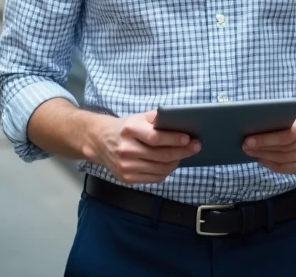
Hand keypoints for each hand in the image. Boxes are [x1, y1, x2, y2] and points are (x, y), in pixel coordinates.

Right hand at [86, 110, 201, 184]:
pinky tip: (171, 163)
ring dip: (176, 162)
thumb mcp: (138, 117)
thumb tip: (181, 121)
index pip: (155, 137)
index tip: (188, 138)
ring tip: (184, 154)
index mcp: (129, 130)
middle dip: (182, 152)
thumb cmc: (125, 128)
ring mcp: (125, 166)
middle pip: (160, 155)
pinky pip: (154, 178)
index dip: (173, 139)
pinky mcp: (126, 178)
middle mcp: (126, 149)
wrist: (100, 142)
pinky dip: (166, 171)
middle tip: (195, 147)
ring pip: (160, 169)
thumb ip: (157, 118)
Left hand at [243, 109, 295, 173]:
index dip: (265, 140)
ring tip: (250, 153)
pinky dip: (272, 165)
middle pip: (282, 150)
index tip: (248, 140)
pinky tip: (262, 159)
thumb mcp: (293, 112)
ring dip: (264, 158)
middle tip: (245, 147)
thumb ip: (279, 119)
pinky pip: (287, 169)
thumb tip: (253, 128)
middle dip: (261, 149)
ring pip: (283, 161)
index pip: (285, 136)